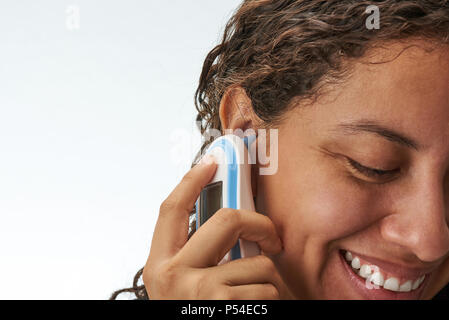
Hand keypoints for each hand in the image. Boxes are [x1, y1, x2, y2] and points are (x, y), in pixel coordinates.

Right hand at [143, 155, 291, 298]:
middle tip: (271, 239)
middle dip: (260, 225)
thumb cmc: (201, 311)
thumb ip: (198, 257)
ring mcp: (199, 291)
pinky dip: (274, 299)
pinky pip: (269, 288)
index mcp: (159, 266)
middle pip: (226, 220)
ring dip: (268, 281)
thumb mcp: (186, 286)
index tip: (212, 161)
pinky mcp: (224, 303)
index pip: (171, 209)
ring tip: (255, 297)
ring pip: (259, 262)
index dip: (191, 180)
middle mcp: (172, 275)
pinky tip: (257, 309)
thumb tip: (231, 225)